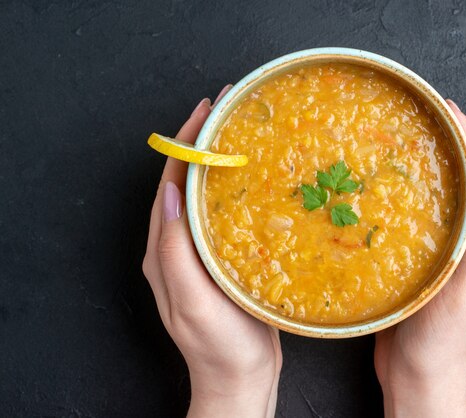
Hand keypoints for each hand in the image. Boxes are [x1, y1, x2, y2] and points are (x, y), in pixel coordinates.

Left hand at [142, 86, 281, 417]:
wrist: (240, 377)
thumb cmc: (218, 345)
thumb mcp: (193, 299)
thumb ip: (175, 249)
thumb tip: (169, 191)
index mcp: (164, 250)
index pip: (170, 183)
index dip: (185, 143)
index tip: (205, 110)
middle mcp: (178, 245)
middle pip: (187, 182)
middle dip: (203, 143)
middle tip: (228, 111)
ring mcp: (202, 251)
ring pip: (207, 194)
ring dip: (221, 161)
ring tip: (243, 134)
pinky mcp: (224, 258)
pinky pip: (226, 214)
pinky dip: (238, 188)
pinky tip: (260, 179)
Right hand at [374, 100, 465, 417]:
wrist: (418, 377)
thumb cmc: (444, 343)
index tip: (448, 108)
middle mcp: (464, 241)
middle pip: (457, 180)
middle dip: (443, 144)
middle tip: (417, 115)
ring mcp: (438, 250)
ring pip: (432, 197)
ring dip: (419, 167)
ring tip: (395, 140)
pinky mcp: (413, 260)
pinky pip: (408, 220)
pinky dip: (396, 197)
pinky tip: (372, 188)